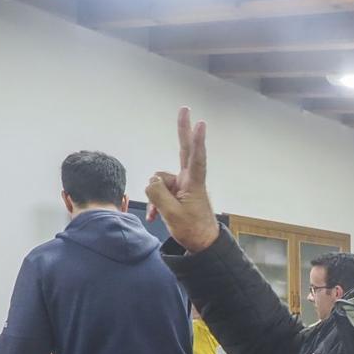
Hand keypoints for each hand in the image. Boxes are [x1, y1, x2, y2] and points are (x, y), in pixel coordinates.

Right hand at [146, 107, 219, 253]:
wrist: (201, 245)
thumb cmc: (192, 230)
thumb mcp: (172, 215)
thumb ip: (158, 195)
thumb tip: (151, 182)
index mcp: (193, 184)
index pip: (196, 158)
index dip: (197, 141)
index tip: (200, 124)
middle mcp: (189, 180)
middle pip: (184, 150)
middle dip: (183, 130)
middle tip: (185, 108)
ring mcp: (182, 186)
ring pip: (160, 181)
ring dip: (155, 197)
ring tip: (159, 214)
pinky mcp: (177, 193)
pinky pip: (159, 191)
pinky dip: (155, 202)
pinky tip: (154, 216)